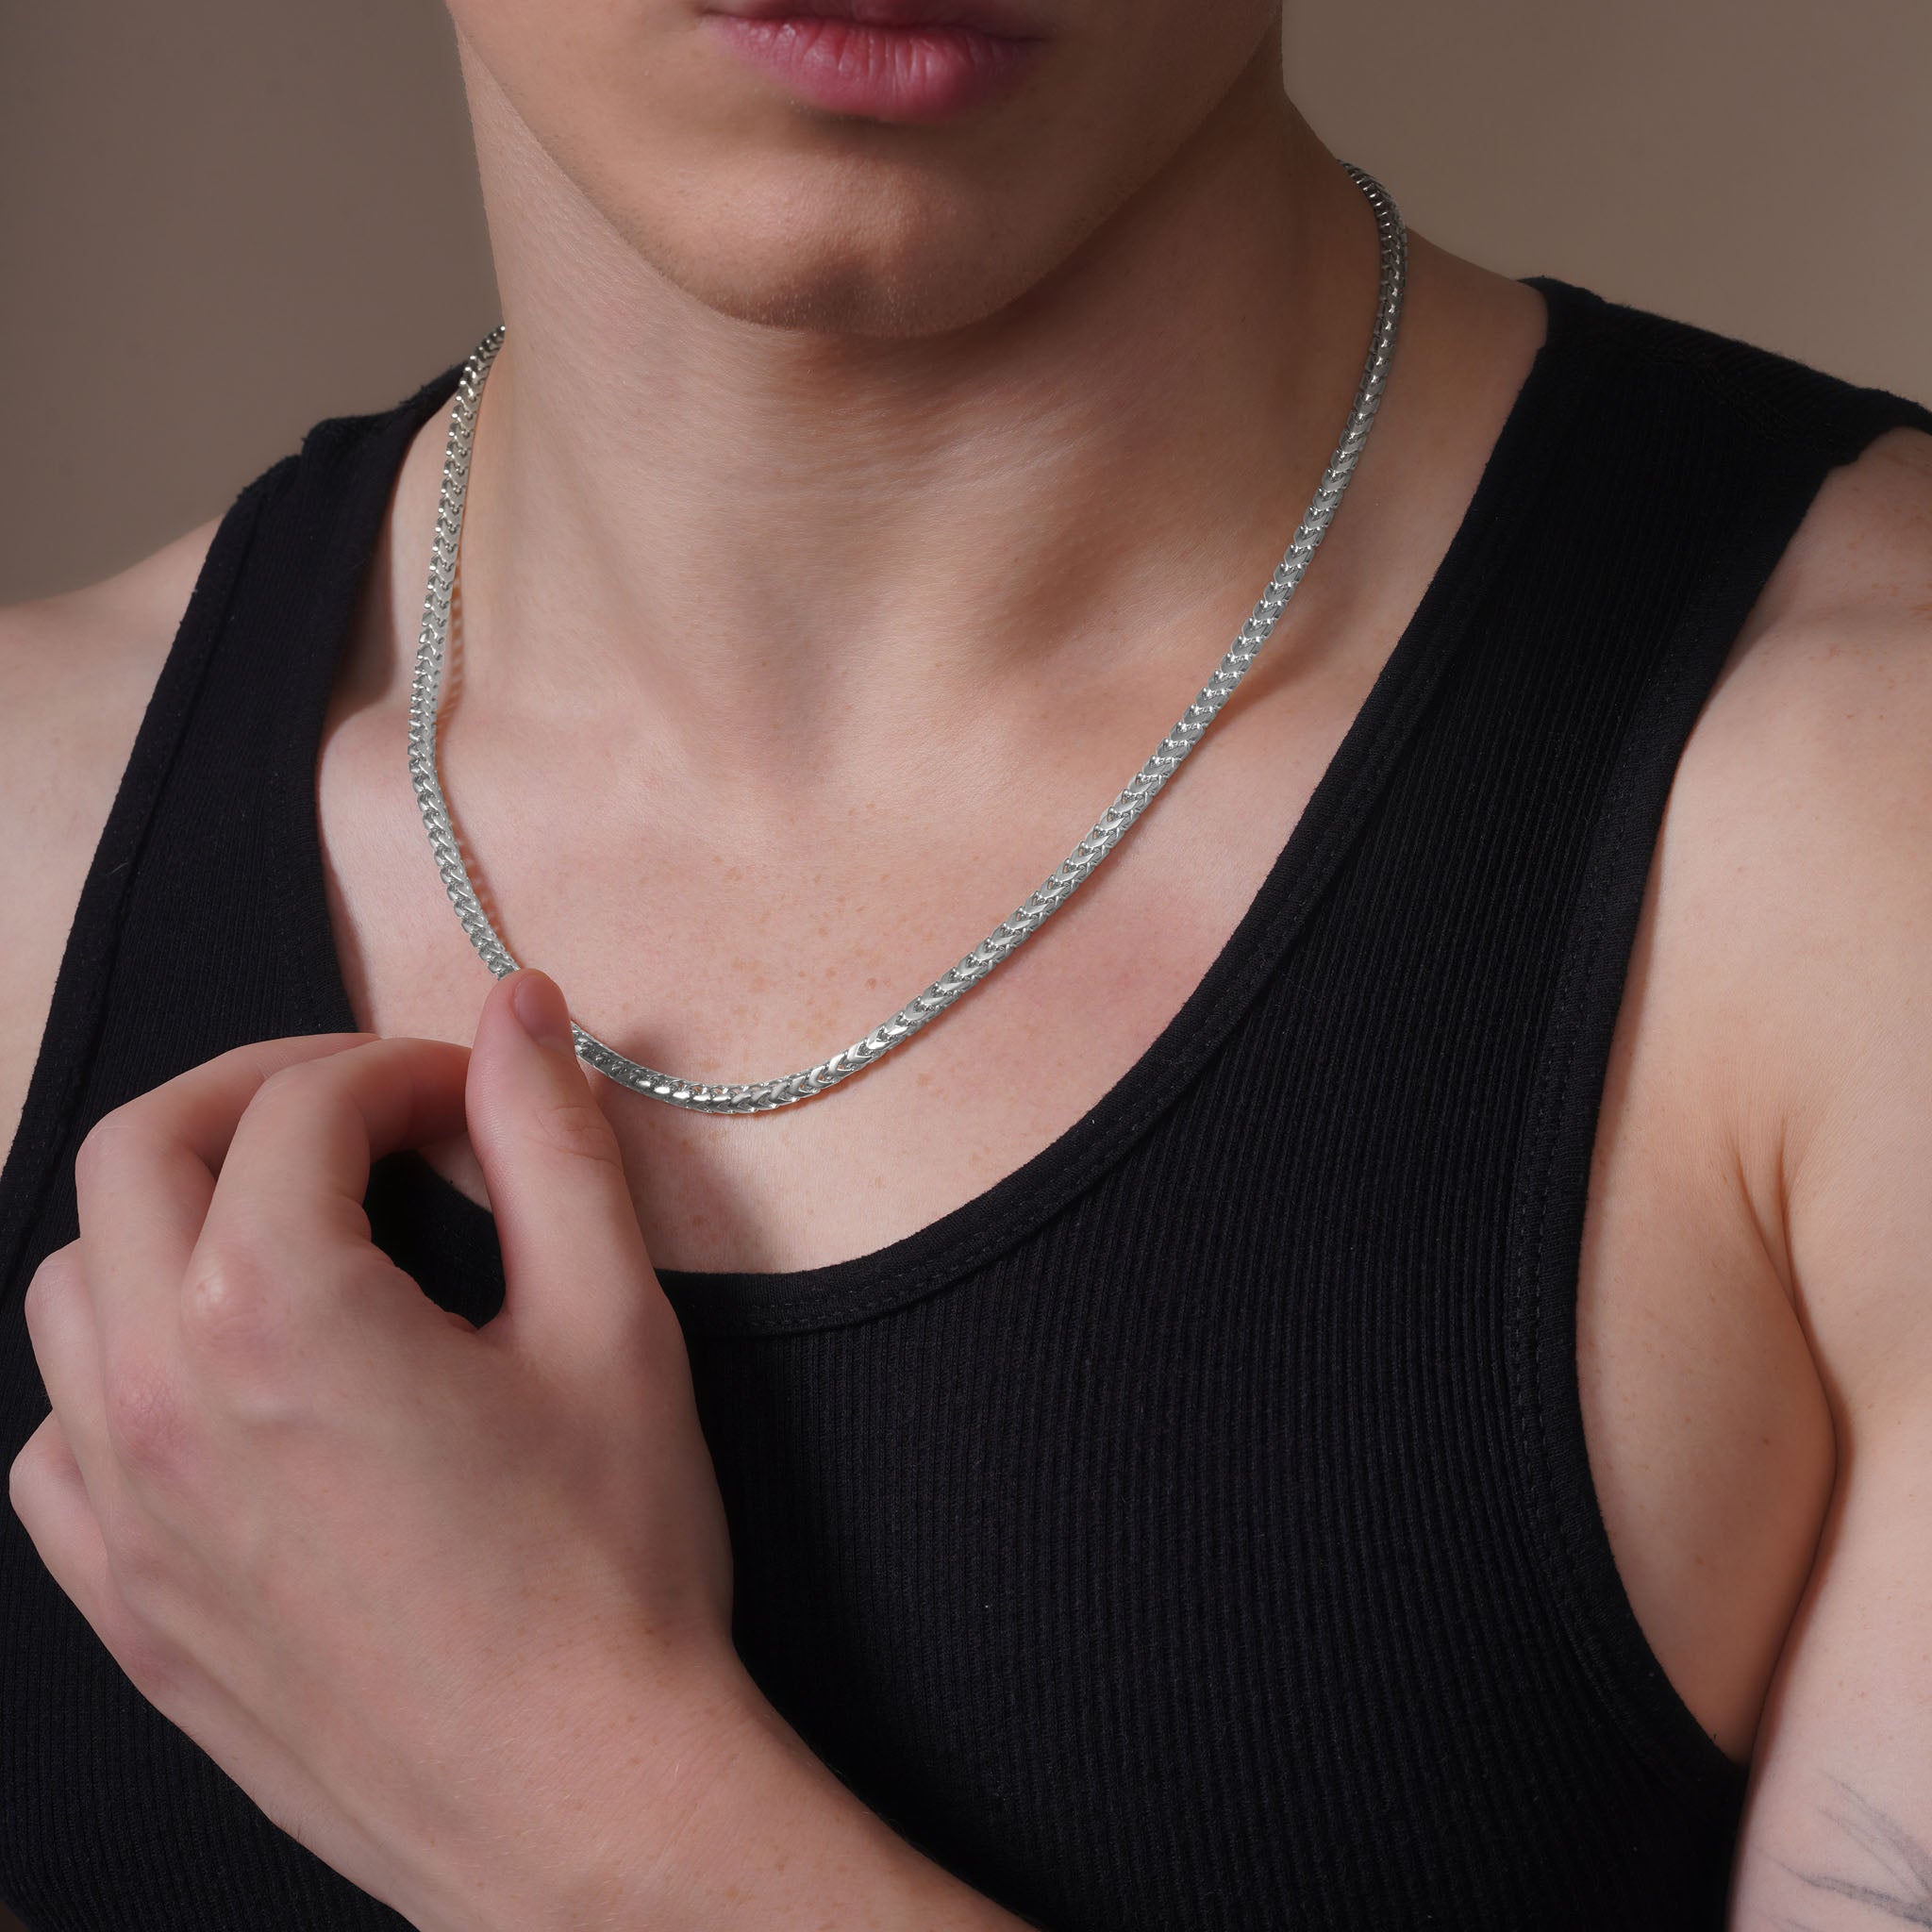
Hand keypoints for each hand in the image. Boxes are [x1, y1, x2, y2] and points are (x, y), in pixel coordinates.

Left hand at [7, 969, 762, 1931]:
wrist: (577, 1803)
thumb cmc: (610, 1566)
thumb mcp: (613, 1322)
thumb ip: (553, 1141)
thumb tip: (519, 1007)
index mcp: (278, 1310)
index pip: (306, 1105)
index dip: (408, 1068)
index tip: (481, 1095)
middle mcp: (158, 1396)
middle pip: (140, 1149)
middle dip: (260, 1092)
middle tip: (371, 1110)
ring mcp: (120, 1510)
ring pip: (71, 1282)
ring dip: (177, 1215)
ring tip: (300, 1230)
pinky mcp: (121, 1604)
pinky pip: (51, 1439)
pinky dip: (116, 1368)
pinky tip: (220, 1386)